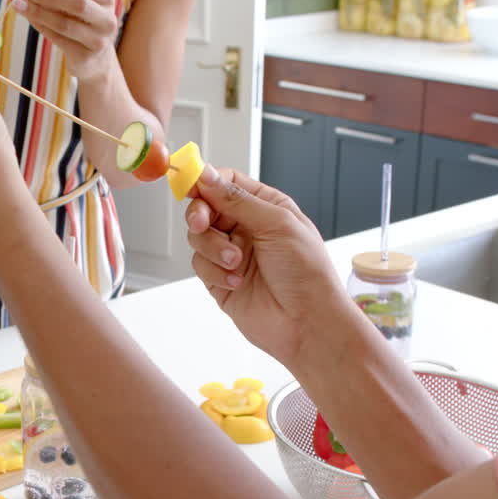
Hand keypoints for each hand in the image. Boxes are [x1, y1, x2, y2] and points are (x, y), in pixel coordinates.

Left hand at [12, 0, 119, 81]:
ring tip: (19, 4)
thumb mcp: (80, 4)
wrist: (96, 62)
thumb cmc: (82, 25)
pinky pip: (58, 38)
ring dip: (38, 12)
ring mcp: (98, 40)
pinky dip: (40, 26)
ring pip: (64, 23)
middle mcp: (107, 19)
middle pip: (78, 3)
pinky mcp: (85, 57)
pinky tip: (29, 17)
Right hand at [184, 166, 354, 365]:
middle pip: (205, 207)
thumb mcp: (277, 223)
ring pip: (198, 237)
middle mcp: (246, 227)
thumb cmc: (307, 272)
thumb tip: (207, 175)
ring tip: (236, 262)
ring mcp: (232, 254)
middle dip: (200, 215)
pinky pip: (200, 265)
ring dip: (213, 248)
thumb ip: (237, 198)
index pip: (227, 182)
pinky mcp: (220, 279)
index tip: (190, 185)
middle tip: (202, 223)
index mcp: (265, 207)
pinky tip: (236, 281)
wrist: (306, 323)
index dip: (205, 181)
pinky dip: (215, 272)